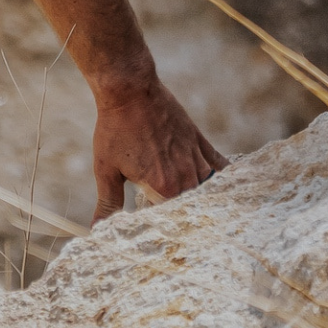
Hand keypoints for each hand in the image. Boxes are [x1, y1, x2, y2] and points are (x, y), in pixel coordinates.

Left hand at [91, 68, 226, 219]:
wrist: (128, 90)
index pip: (175, 220)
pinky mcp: (199, 142)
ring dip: (207, 202)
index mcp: (164, 187)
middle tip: (191, 234)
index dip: (170, 229)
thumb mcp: (106, 169)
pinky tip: (230, 189)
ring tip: (209, 217)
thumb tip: (97, 227)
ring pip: (210, 189)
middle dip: (191, 219)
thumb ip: (108, 202)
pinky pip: (219, 164)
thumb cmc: (114, 129)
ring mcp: (196, 158)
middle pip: (196, 207)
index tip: (168, 237)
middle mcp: (186, 176)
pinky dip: (224, 177)